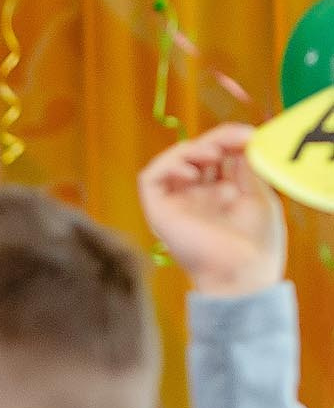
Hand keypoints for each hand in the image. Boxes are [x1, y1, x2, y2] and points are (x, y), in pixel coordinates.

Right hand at [139, 126, 286, 297]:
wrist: (241, 272)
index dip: (229, 139)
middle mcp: (195, 196)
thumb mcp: (258, 194)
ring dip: (191, 149)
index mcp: (219, 193)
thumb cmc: (255, 243)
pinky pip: (150, 178)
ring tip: (213, 154)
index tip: (250, 136)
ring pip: (172, 162)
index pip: (215, 155)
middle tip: (237, 138)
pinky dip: (167, 165)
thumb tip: (242, 140)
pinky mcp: (159, 212)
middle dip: (215, 139)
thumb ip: (247, 167)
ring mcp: (176, 203)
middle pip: (195, 154)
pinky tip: (190, 171)